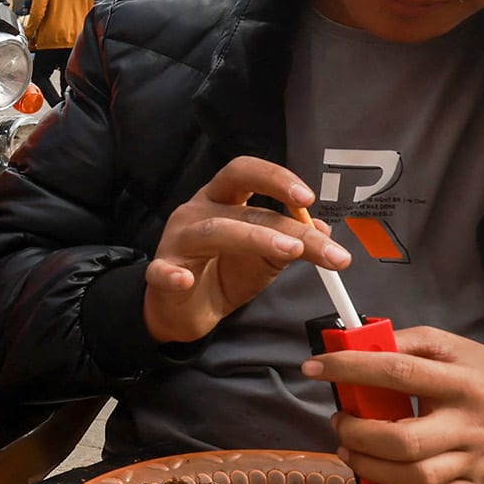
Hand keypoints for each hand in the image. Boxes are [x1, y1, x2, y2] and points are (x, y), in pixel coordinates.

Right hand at [142, 156, 347, 344]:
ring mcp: (177, 241)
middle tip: (309, 237)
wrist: (185, 309)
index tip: (308, 199)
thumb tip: (323, 230)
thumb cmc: (222, 273)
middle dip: (279, 218)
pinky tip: (185, 280)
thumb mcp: (264, 258)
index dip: (275, 179)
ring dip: (253, 239)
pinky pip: (163, 272)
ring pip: (212, 232)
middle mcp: (197, 212)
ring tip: (289, 252)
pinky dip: (173, 275)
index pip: (246, 174)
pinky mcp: (160, 274)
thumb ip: (290, 241)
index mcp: (221, 200)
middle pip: (237, 203)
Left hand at [308, 326, 483, 483]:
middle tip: (339, 421)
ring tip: (348, 450)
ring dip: (369, 468)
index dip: (350, 369)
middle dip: (358, 434)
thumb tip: (351, 345)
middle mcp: (467, 425)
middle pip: (405, 441)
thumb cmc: (480, 373)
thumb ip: (404, 342)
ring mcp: (471, 461)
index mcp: (460, 382)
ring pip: (416, 479)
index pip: (399, 373)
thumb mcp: (449, 345)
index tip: (315, 367)